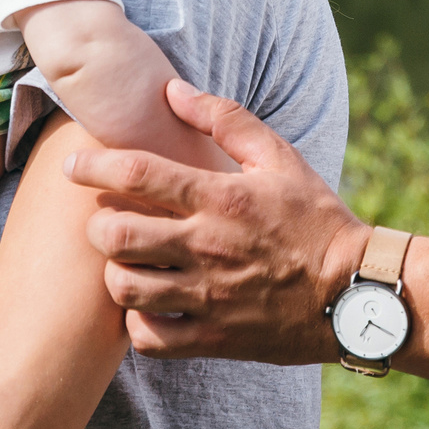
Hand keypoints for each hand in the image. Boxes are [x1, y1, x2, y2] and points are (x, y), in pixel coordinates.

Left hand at [64, 79, 368, 360]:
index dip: (93, 164)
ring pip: (125, 288)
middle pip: (116, 234)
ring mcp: (208, 296)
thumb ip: (224, 119)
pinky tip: (149, 307)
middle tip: (105, 221)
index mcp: (220, 198)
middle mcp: (207, 246)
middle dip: (98, 224)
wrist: (356, 293)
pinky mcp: (214, 338)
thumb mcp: (279, 157)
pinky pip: (149, 338)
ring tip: (127, 264)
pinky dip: (138, 324)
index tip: (72, 164)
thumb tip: (171, 90)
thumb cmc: (316, 219)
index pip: (137, 172)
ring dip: (115, 273)